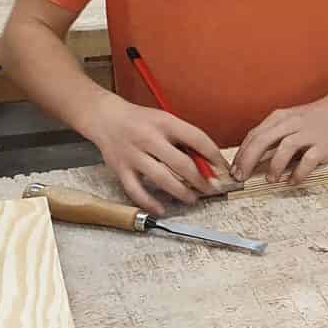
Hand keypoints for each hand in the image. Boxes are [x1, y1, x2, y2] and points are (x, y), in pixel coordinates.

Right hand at [80, 95, 229, 216]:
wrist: (105, 117)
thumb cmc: (140, 121)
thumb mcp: (165, 121)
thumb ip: (184, 139)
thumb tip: (208, 162)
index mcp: (165, 123)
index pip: (197, 139)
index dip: (214, 156)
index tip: (223, 169)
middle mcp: (149, 138)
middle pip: (182, 164)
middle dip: (201, 180)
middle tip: (211, 190)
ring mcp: (134, 155)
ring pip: (162, 179)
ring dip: (181, 193)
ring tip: (192, 199)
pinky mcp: (121, 169)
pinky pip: (137, 191)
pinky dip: (150, 203)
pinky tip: (162, 210)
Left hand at [232, 96, 327, 186]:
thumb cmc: (311, 119)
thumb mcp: (287, 120)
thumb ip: (270, 135)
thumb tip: (249, 156)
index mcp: (279, 117)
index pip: (254, 135)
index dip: (241, 154)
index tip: (234, 170)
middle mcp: (291, 124)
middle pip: (263, 140)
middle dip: (248, 161)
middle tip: (241, 177)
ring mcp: (308, 133)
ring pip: (285, 148)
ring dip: (274, 166)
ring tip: (270, 180)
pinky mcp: (323, 145)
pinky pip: (308, 161)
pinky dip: (298, 173)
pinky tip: (292, 181)